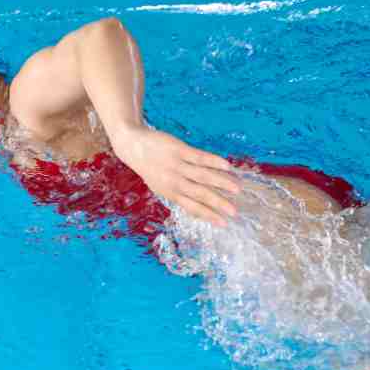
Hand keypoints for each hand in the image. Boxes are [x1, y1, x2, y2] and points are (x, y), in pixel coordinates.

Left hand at [113, 126, 241, 225]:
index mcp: (170, 193)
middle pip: (200, 194)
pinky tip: (227, 166)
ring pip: (202, 176)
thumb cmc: (150, 168)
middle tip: (234, 211)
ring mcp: (176, 165)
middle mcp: (174, 181)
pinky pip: (199, 157)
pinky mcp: (178, 150)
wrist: (133, 146)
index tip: (224, 223)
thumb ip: (178, 194)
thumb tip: (198, 205)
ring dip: (221, 182)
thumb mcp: (160, 186)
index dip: (209, 215)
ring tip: (236, 188)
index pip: (193, 207)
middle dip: (218, 203)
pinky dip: (214, 162)